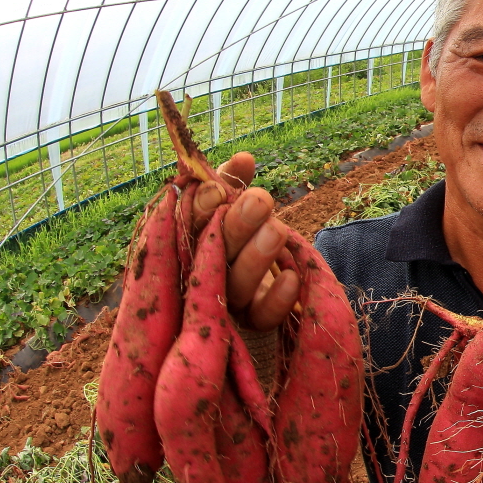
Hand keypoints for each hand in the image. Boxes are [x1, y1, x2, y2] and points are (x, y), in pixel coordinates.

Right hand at [188, 151, 298, 330]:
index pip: (188, 227)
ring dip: (257, 258)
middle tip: (260, 200)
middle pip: (214, 254)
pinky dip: (277, 299)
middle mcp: (204, 274)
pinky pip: (262, 317)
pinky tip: (293, 276)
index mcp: (191, 242)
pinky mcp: (253, 322)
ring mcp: (227, 302)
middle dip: (237, 226)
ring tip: (277, 229)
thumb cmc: (240, 231)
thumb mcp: (236, 203)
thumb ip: (234, 182)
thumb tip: (244, 159)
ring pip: (236, 286)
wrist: (266, 279)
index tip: (218, 190)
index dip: (201, 209)